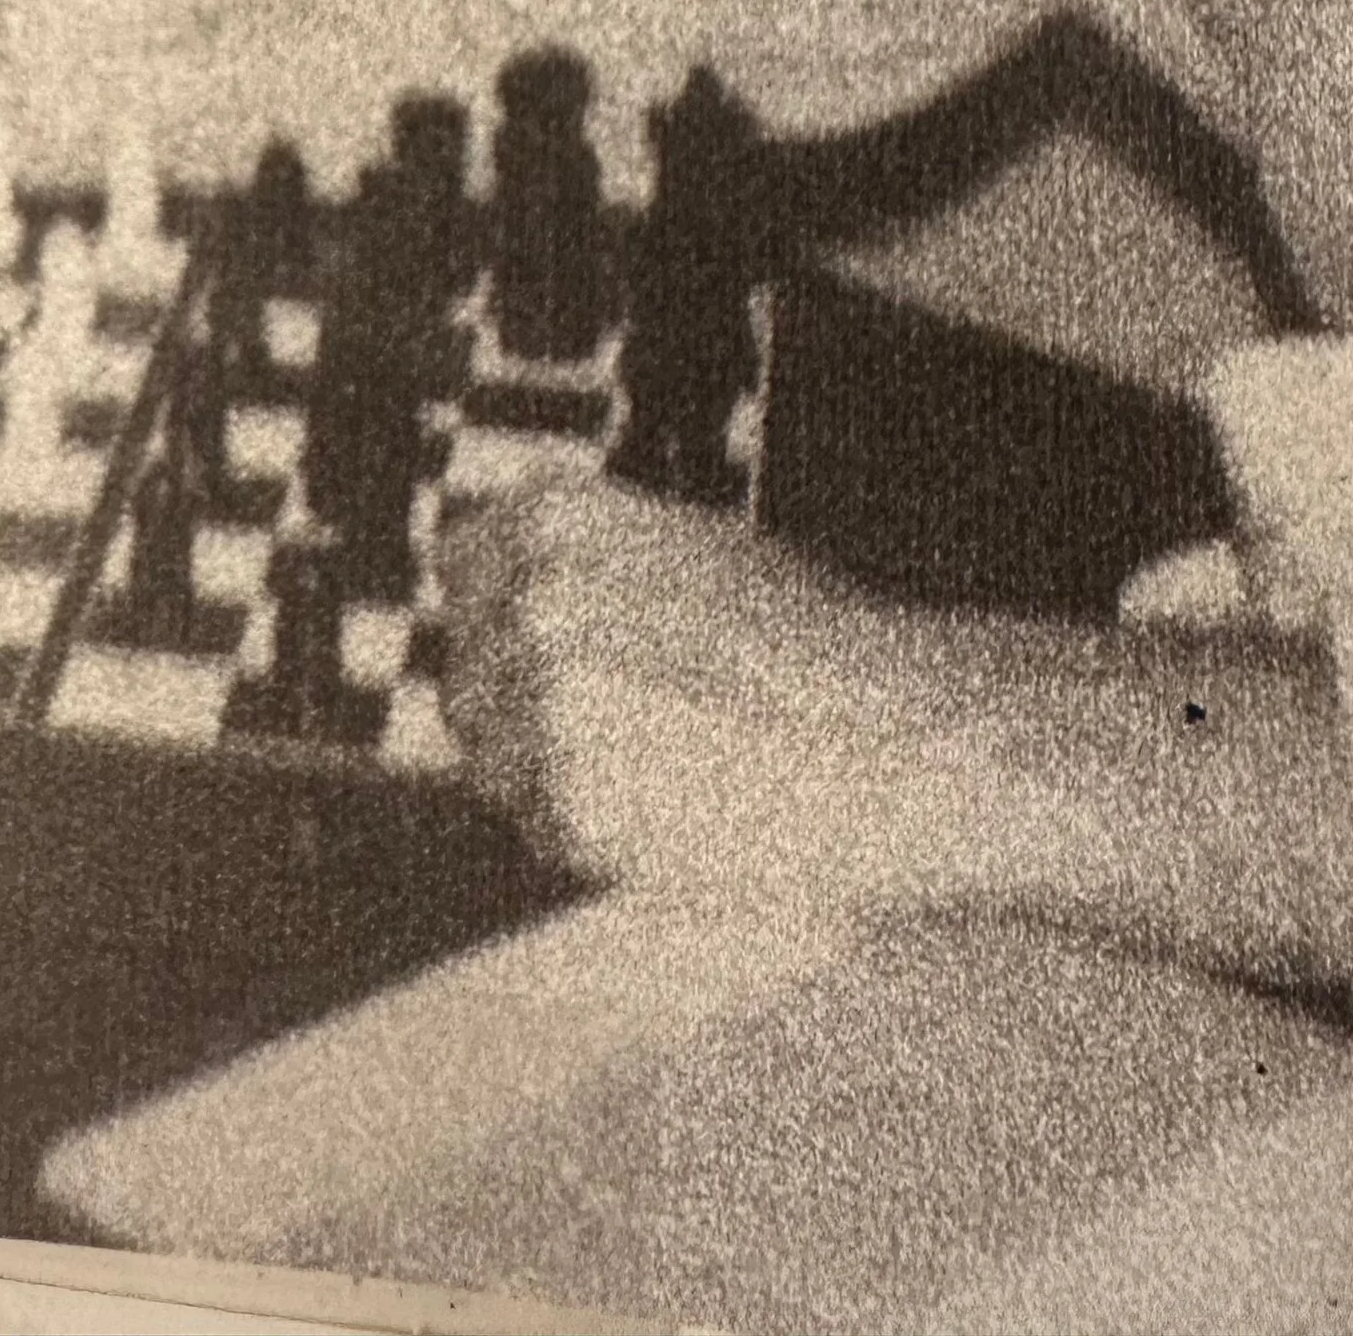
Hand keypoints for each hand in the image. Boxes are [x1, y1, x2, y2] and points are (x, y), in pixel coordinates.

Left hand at [439, 478, 1125, 912]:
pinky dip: (586, 833)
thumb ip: (585, 556)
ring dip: (549, 777)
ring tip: (659, 773)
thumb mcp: (690, 546)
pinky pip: (538, 825)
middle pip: (467, 674)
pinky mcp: (567, 795)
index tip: (547, 656)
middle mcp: (534, 595)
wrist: (893, 741)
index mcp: (557, 520)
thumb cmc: (809, 649)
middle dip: (522, 712)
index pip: (459, 568)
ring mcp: (543, 696)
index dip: (501, 620)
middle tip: (626, 737)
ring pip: (491, 759)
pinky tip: (671, 812)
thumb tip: (502, 583)